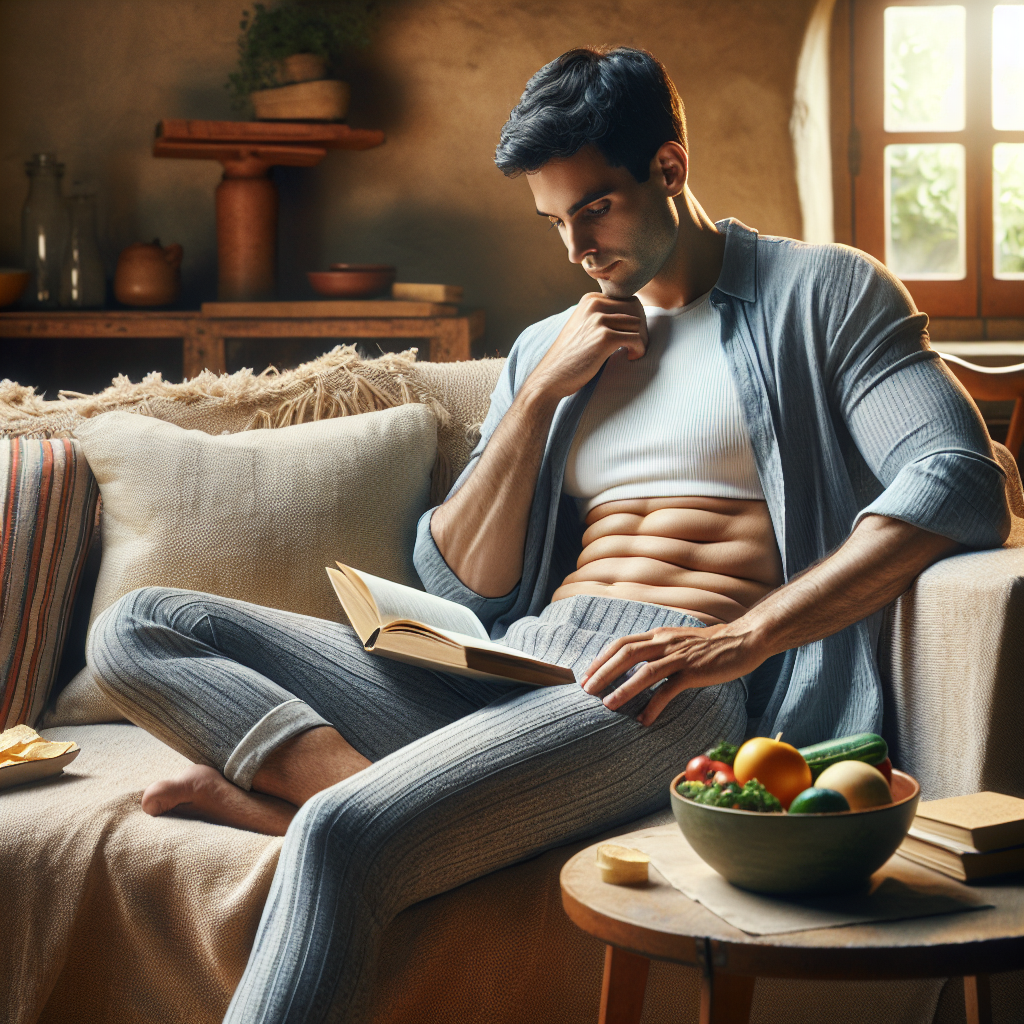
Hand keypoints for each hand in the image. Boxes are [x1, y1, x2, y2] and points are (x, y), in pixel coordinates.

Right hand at [525, 292, 647, 402]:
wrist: (551, 377)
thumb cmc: (570, 357)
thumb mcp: (583, 327)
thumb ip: (602, 317)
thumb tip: (634, 317)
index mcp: (590, 300)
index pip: (627, 300)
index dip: (634, 319)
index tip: (629, 336)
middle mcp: (594, 305)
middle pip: (636, 308)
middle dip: (641, 327)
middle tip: (635, 346)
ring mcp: (598, 320)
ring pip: (638, 324)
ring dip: (641, 340)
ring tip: (631, 353)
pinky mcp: (604, 338)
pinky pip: (636, 339)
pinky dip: (639, 350)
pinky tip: (631, 358)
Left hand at [581, 623, 765, 726]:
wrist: (744, 639)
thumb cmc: (711, 644)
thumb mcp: (678, 640)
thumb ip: (658, 649)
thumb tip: (636, 663)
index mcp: (659, 635)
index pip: (622, 644)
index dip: (602, 659)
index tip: (587, 675)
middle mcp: (665, 642)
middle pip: (626, 654)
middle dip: (603, 672)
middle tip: (587, 690)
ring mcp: (680, 656)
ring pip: (645, 671)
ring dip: (624, 689)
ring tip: (608, 706)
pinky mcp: (695, 671)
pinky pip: (670, 689)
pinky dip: (654, 705)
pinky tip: (644, 720)